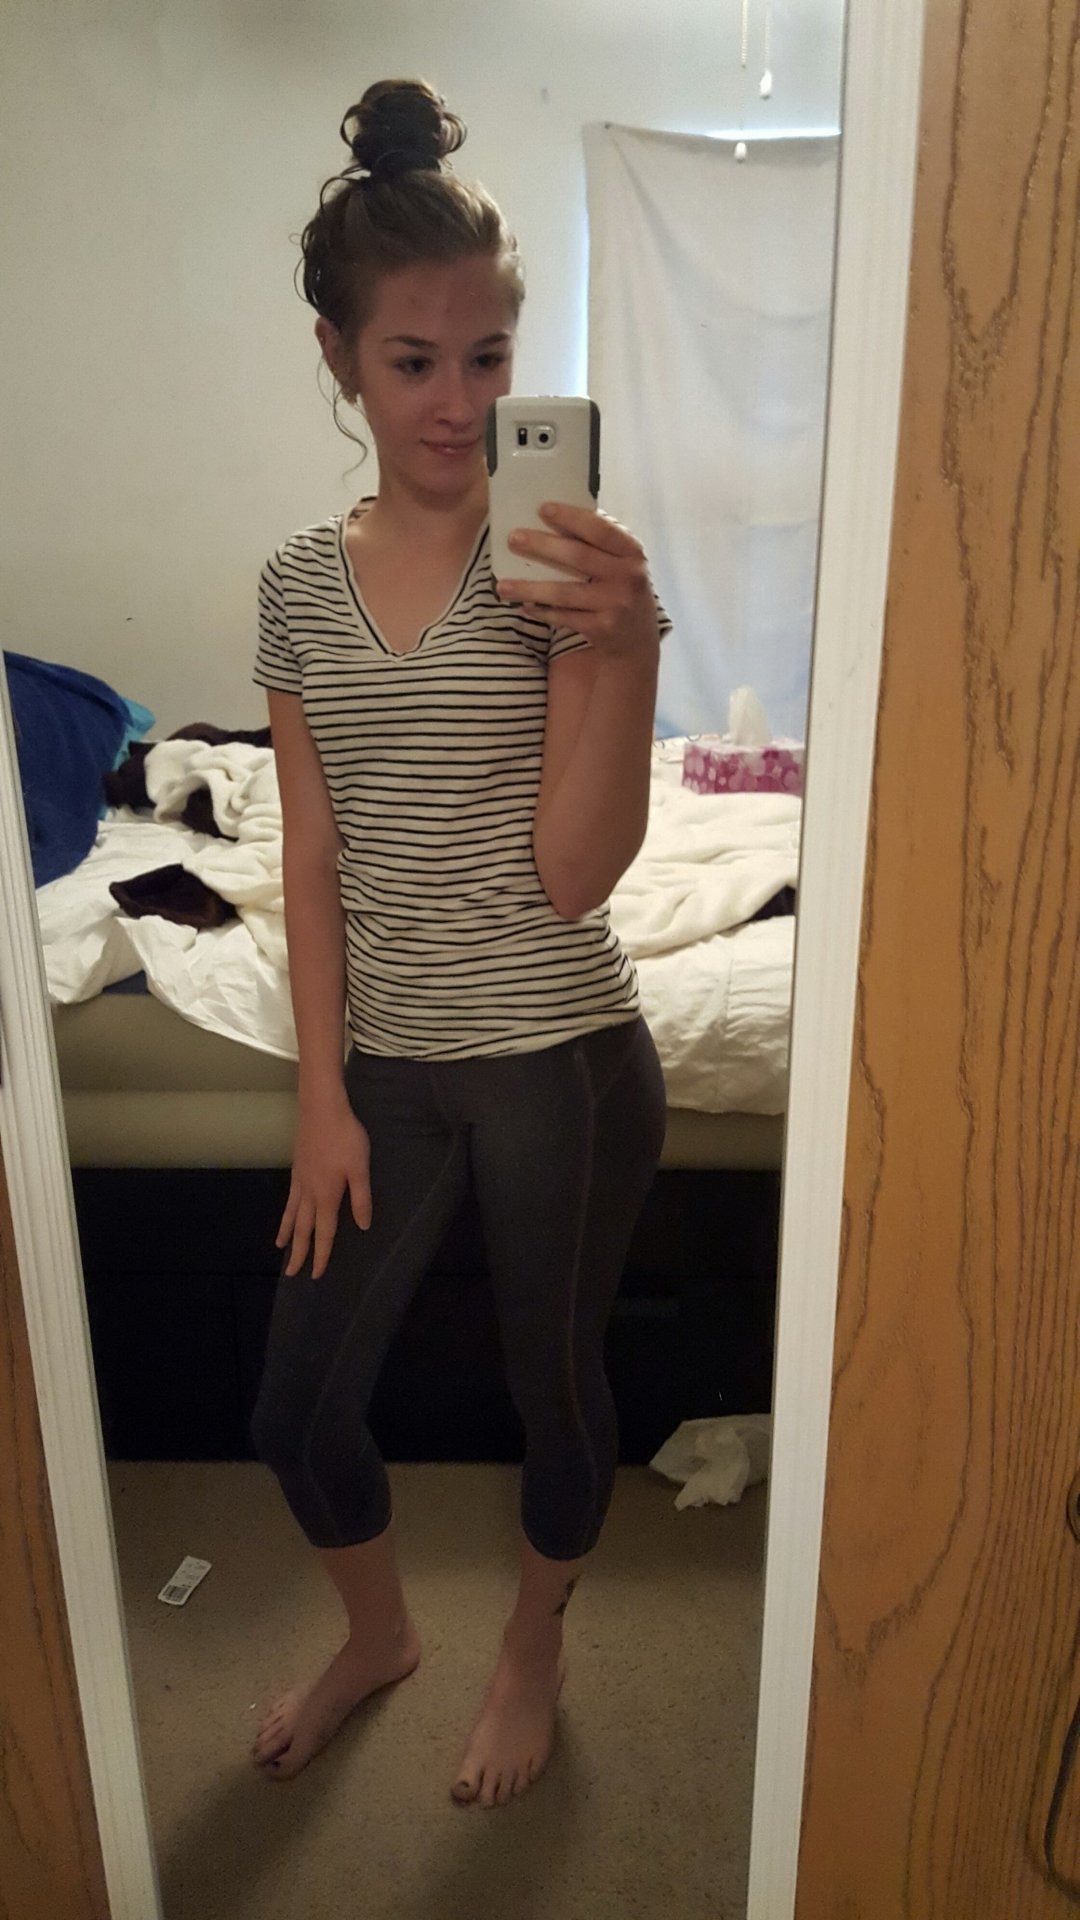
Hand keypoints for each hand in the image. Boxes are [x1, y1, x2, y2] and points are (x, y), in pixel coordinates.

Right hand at [277, 1094, 371, 1278]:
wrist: (321, 1109)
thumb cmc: (345, 1137)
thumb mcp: (360, 1168)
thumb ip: (361, 1199)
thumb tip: (362, 1226)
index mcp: (326, 1196)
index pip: (324, 1233)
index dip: (321, 1255)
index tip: (316, 1274)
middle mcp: (309, 1193)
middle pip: (302, 1229)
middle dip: (298, 1252)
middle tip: (292, 1273)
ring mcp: (300, 1181)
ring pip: (291, 1215)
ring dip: (287, 1234)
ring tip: (281, 1248)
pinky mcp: (297, 1168)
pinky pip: (289, 1199)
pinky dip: (286, 1212)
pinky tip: (288, 1212)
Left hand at [496, 502, 660, 661]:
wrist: (638, 641)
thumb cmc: (621, 590)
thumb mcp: (622, 564)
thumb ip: (600, 544)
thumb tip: (553, 519)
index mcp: (632, 552)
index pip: (600, 529)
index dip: (572, 517)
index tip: (543, 509)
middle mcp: (628, 577)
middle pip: (578, 557)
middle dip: (542, 546)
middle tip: (513, 538)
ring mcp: (615, 605)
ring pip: (564, 593)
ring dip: (530, 588)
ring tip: (502, 586)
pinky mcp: (602, 629)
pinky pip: (564, 617)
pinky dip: (542, 611)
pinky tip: (524, 606)